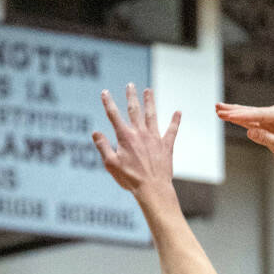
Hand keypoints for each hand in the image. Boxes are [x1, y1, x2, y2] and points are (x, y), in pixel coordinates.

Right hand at [93, 84, 179, 200]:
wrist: (153, 189)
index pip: (114, 116)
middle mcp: (140, 134)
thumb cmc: (130, 179)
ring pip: (152, 115)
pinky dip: (175, 121)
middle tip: (130, 85)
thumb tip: (95, 133)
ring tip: (148, 91)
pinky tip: (178, 112)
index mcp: (125, 137)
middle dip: (131, 96)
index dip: (108, 103)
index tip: (105, 92)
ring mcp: (154, 138)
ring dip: (150, 102)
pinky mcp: (166, 146)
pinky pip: (171, 131)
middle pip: (135, 110)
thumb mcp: (111, 164)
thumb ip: (103, 147)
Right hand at [216, 102, 273, 174]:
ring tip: (218, 109)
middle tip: (217, 108)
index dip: (241, 116)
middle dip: (233, 111)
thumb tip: (249, 131)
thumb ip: (267, 139)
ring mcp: (272, 119)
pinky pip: (252, 123)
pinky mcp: (270, 126)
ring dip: (234, 113)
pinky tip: (230, 116)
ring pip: (250, 116)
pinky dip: (241, 120)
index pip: (257, 115)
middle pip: (251, 112)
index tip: (228, 116)